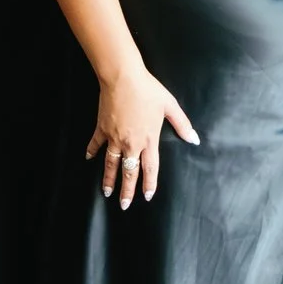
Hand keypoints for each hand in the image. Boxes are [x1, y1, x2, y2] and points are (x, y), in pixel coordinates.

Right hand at [89, 63, 198, 210]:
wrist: (123, 78)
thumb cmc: (148, 90)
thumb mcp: (170, 106)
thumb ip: (182, 125)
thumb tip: (194, 139)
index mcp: (149, 140)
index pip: (150, 169)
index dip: (149, 184)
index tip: (146, 196)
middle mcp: (131, 143)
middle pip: (129, 172)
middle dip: (127, 190)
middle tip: (124, 205)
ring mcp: (114, 137)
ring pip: (111, 164)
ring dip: (109, 179)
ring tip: (107, 192)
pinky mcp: (102, 128)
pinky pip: (96, 144)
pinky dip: (92, 152)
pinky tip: (89, 159)